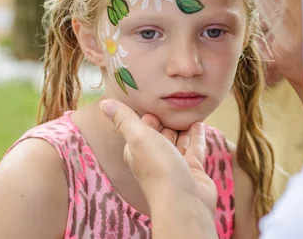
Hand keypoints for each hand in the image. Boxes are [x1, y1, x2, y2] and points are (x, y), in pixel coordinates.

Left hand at [99, 99, 217, 212]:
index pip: (138, 129)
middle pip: (159, 135)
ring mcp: (174, 165)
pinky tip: (199, 123)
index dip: (144, 116)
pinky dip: (196, 135)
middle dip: (164, 120)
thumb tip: (103, 103)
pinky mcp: (192, 170)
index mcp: (137, 152)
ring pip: (177, 141)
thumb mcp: (138, 136)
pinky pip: (194, 148)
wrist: (184, 202)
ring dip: (181, 127)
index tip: (152, 99)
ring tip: (187, 110)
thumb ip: (124, 119)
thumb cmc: (158, 168)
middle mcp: (154, 159)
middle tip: (173, 102)